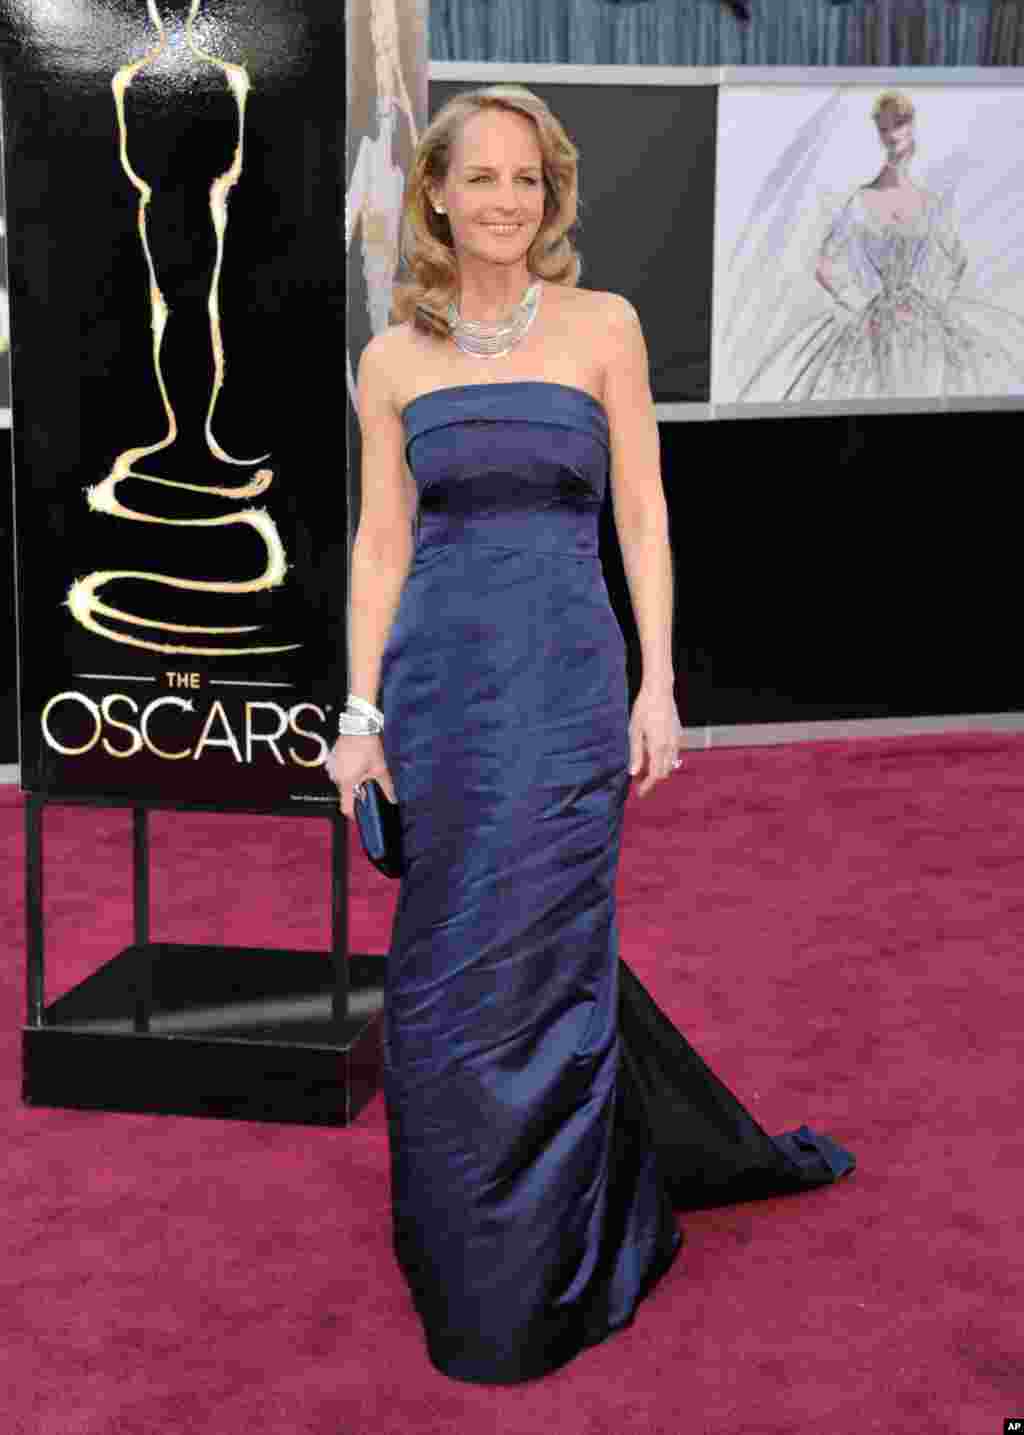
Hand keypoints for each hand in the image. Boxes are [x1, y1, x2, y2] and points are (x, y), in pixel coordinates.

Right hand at [325, 733, 396, 817]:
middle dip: (358, 792)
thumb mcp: (380, 768)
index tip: (361, 815)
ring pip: (344, 782)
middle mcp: (337, 777)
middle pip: (346, 794)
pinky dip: (350, 771)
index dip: (354, 814)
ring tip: (365, 769)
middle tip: (369, 783)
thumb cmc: (367, 745)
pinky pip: (341, 772)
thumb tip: (392, 799)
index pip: (346, 807)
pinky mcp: (334, 760)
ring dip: (354, 781)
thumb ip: (386, 787)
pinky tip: (359, 763)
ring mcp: (334, 768)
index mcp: (347, 782)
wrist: (358, 726)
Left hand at [628, 683, 684, 797]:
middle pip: (664, 773)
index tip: (639, 793)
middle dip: (652, 780)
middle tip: (639, 782)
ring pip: (671, 764)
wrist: (660, 691)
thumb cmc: (643, 709)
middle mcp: (670, 746)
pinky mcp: (679, 734)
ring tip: (645, 770)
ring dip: (659, 771)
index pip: (655, 775)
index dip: (647, 786)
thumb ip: (636, 753)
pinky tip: (655, 757)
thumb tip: (633, 773)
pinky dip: (665, 761)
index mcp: (658, 746)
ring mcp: (677, 740)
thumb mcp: (634, 731)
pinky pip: (674, 754)